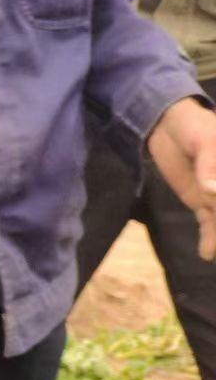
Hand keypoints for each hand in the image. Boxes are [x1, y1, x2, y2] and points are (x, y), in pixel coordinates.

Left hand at [150, 97, 215, 260]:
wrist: (168, 127)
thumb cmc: (194, 127)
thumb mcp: (205, 141)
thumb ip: (210, 165)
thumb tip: (213, 191)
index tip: (213, 201)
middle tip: (213, 220)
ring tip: (215, 250)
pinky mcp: (204, 204)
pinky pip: (209, 224)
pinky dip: (209, 239)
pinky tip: (207, 253)